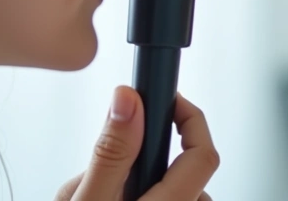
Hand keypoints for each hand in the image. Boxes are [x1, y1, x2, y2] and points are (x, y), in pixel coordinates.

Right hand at [54, 86, 218, 200]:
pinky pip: (151, 198)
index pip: (203, 154)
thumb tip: (128, 100)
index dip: (189, 117)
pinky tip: (98, 199)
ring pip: (165, 188)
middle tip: (104, 165)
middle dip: (145, 156)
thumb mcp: (84, 200)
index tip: (166, 98)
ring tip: (91, 192)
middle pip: (182, 171)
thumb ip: (110, 153)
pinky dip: (127, 194)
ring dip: (134, 180)